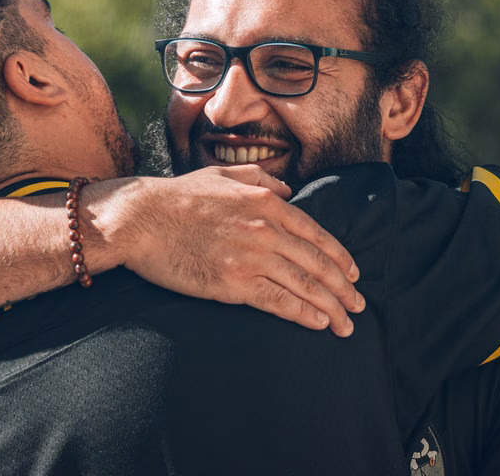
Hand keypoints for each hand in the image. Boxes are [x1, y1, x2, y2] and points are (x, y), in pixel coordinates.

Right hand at [85, 165, 364, 336]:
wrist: (141, 218)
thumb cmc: (177, 197)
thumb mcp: (223, 175)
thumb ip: (261, 180)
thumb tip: (287, 190)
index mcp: (267, 203)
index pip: (316, 234)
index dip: (339, 257)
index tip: (353, 273)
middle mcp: (266, 229)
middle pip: (317, 263)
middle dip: (343, 288)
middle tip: (358, 305)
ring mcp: (251, 257)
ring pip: (304, 285)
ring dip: (331, 307)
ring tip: (345, 323)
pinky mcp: (233, 283)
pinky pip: (278, 301)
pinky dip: (303, 314)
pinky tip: (318, 323)